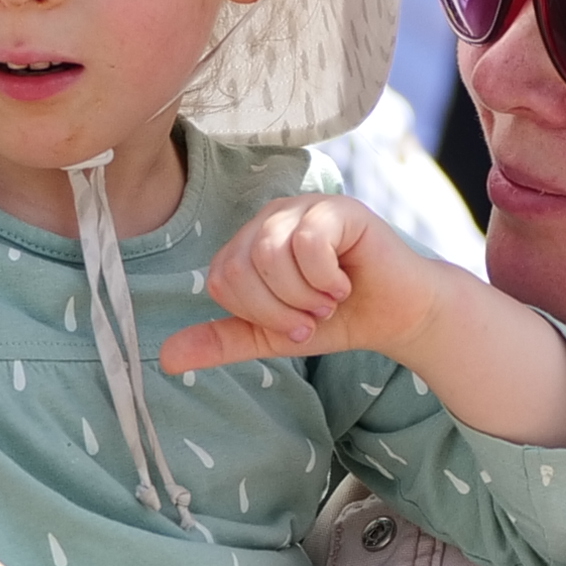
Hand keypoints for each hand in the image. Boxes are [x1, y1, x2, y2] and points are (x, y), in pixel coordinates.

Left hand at [162, 196, 436, 377]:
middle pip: (240, 267)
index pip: (221, 279)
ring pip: (270, 254)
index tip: (296, 322)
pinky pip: (306, 243)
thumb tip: (166, 359)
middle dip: (280, 309)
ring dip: (304, 296)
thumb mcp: (273, 336)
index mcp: (249, 242)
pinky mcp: (339, 208)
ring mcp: (305, 207)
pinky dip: (325, 278)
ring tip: (331, 299)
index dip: (258, 313)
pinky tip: (346, 282)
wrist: (399, 317)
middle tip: (314, 315)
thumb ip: (223, 340)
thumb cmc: (339, 320)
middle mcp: (271, 217)